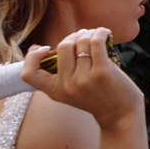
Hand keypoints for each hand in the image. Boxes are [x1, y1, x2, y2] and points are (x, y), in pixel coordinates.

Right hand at [22, 27, 143, 130]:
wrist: (121, 115)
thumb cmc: (98, 97)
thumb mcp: (72, 91)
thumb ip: (61, 73)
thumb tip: (50, 45)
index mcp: (55, 91)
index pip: (28, 74)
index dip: (31, 57)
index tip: (45, 49)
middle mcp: (67, 86)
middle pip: (62, 46)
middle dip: (73, 36)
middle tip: (83, 37)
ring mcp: (84, 80)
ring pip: (81, 41)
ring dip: (89, 33)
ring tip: (96, 36)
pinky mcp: (102, 73)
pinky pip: (96, 41)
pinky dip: (100, 32)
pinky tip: (105, 33)